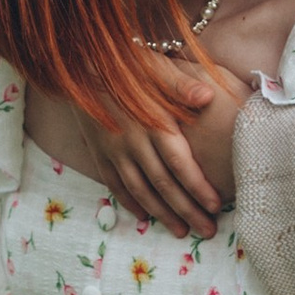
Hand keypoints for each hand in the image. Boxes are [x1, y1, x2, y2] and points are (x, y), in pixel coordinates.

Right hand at [83, 74, 224, 241]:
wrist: (78, 62)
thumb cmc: (126, 62)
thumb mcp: (155, 66)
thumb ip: (181, 83)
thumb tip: (207, 95)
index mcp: (152, 122)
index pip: (179, 162)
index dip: (198, 187)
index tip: (216, 206)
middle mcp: (133, 141)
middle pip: (163, 184)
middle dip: (186, 210)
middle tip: (207, 231)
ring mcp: (113, 149)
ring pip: (140, 190)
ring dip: (161, 214)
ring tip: (181, 232)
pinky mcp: (99, 150)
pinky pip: (114, 183)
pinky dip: (129, 202)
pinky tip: (143, 216)